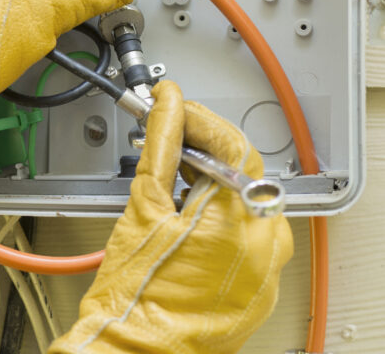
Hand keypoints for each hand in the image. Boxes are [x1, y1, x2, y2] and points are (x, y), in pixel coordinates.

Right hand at [49, 81, 293, 353]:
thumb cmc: (137, 299)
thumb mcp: (143, 209)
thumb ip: (160, 147)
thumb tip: (167, 106)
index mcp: (240, 221)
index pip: (232, 143)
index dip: (196, 116)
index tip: (169, 105)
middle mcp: (266, 243)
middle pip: (242, 168)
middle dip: (201, 143)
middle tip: (162, 130)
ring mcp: (267, 267)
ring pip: (244, 198)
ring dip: (209, 174)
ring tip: (167, 166)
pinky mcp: (259, 281)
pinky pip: (248, 231)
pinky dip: (218, 208)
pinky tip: (184, 203)